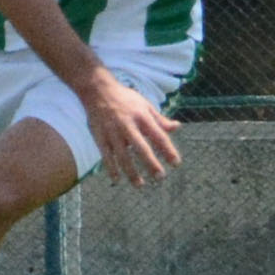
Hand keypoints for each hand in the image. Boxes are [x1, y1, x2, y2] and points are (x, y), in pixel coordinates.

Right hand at [80, 73, 180, 188]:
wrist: (97, 90)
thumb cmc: (125, 98)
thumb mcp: (145, 105)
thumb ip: (160, 119)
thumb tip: (177, 127)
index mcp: (142, 116)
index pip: (158, 136)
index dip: (168, 150)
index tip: (176, 163)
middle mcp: (127, 125)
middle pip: (141, 148)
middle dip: (151, 164)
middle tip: (160, 177)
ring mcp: (112, 132)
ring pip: (123, 156)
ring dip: (131, 172)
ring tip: (140, 185)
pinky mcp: (100, 136)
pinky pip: (106, 156)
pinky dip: (111, 169)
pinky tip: (117, 180)